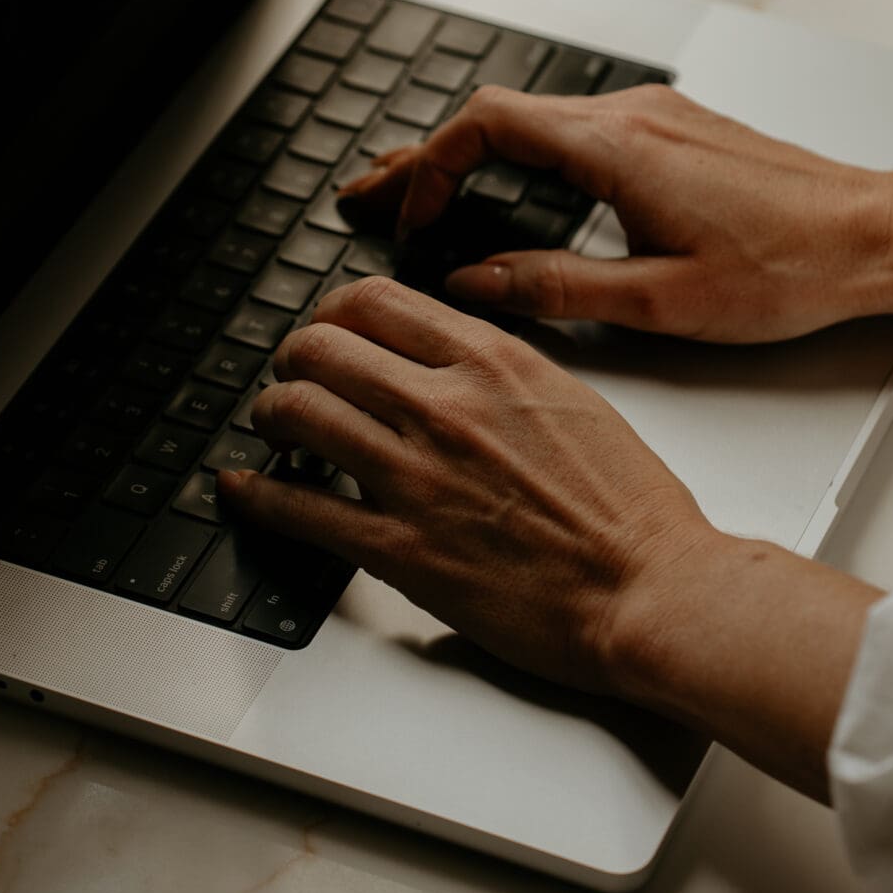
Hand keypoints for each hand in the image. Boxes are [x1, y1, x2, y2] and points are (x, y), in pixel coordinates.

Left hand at [217, 276, 719, 696]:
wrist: (651, 591)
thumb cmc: (630, 510)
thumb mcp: (572, 401)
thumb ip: (503, 373)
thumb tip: (451, 360)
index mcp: (492, 362)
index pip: (376, 301)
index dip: (335, 312)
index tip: (331, 328)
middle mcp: (446, 407)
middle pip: (322, 346)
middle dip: (295, 357)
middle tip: (293, 375)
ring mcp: (418, 478)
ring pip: (298, 413)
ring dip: (271, 413)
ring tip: (272, 423)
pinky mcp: (402, 550)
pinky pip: (299, 509)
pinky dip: (256, 494)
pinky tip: (242, 488)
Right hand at [341, 83, 892, 344]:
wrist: (875, 237)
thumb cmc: (790, 270)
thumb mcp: (659, 300)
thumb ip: (554, 287)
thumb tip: (475, 283)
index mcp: (616, 148)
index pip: (484, 126)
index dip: (427, 169)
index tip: (406, 218)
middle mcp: (631, 115)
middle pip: (497, 117)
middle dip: (426, 158)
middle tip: (370, 195)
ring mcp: (655, 116)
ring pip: (534, 121)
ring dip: (471, 156)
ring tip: (422, 195)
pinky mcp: (675, 131)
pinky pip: (573, 129)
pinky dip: (521, 155)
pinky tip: (507, 186)